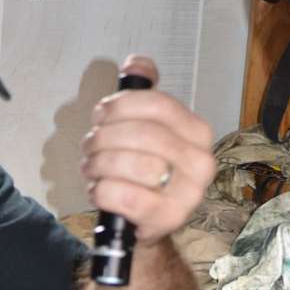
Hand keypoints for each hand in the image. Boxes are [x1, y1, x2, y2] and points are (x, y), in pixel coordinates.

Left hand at [81, 55, 215, 244]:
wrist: (146, 227)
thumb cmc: (142, 177)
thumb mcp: (146, 135)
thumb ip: (144, 97)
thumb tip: (137, 62)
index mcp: (197, 133)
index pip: (158, 105)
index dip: (121, 106)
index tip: (99, 116)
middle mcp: (201, 162)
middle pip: (143, 134)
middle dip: (105, 138)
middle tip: (89, 147)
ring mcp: (188, 194)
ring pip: (133, 164)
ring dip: (99, 164)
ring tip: (91, 169)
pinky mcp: (167, 219)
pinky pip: (125, 195)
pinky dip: (102, 190)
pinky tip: (98, 190)